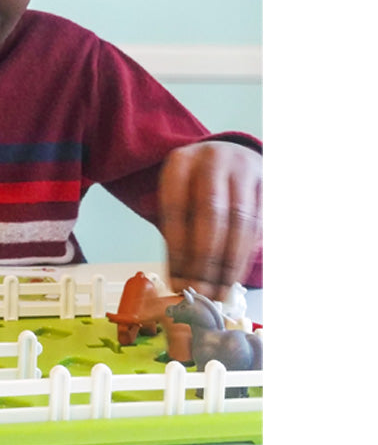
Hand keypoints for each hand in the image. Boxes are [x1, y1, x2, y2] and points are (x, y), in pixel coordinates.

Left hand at [158, 140, 261, 300]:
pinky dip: (246, 254)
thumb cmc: (195, 185)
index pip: (176, 208)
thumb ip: (175, 229)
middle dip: (206, 260)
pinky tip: (234, 276)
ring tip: (218, 291)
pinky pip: (259, 224)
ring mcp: (244, 169)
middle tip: (200, 291)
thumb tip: (179, 278)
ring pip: (241, 222)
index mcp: (181, 162)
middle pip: (212, 215)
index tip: (177, 280)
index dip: (177, 249)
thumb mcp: (176, 195)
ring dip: (229, 263)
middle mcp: (214, 160)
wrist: (229, 153)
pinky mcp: (267, 184)